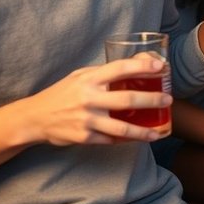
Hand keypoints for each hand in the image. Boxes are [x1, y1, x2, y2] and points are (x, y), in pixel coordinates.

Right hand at [22, 58, 171, 145]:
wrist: (35, 117)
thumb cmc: (63, 92)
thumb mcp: (81, 75)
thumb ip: (105, 72)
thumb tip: (140, 63)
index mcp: (89, 79)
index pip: (120, 68)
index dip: (142, 67)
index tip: (161, 68)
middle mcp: (89, 99)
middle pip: (127, 99)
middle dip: (152, 99)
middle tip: (168, 99)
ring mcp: (87, 120)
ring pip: (122, 128)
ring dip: (143, 131)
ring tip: (158, 131)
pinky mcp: (84, 138)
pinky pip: (111, 140)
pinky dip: (126, 140)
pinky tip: (139, 138)